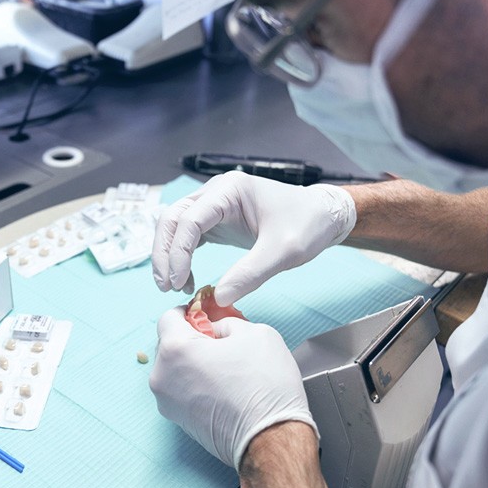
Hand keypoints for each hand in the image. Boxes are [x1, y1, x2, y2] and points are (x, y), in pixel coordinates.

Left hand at [150, 306, 317, 469]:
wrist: (272, 441)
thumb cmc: (265, 388)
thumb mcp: (254, 332)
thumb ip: (226, 321)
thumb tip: (216, 326)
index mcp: (175, 350)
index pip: (169, 317)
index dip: (190, 310)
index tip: (207, 313)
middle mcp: (162, 378)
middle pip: (170, 344)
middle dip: (193, 337)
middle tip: (223, 340)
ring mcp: (168, 404)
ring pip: (176, 369)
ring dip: (195, 362)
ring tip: (228, 366)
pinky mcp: (180, 422)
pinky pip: (183, 391)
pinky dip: (198, 383)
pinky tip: (225, 386)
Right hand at [152, 171, 355, 306]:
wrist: (322, 217)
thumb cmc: (307, 225)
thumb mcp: (284, 251)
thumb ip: (251, 273)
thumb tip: (219, 297)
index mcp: (230, 190)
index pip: (190, 218)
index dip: (179, 252)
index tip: (179, 281)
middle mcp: (216, 193)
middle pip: (173, 219)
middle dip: (165, 253)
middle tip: (167, 287)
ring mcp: (214, 205)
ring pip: (175, 227)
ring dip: (168, 255)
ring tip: (173, 286)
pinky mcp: (216, 221)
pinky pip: (188, 236)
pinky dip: (181, 257)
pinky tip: (186, 279)